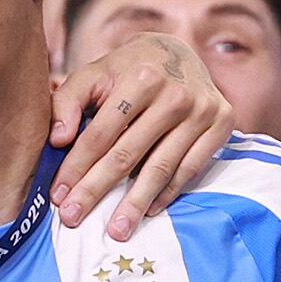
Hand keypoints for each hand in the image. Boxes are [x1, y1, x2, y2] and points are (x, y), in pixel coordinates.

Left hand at [50, 35, 235, 239]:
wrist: (179, 51)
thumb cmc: (129, 70)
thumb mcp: (95, 73)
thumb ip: (68, 101)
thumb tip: (58, 139)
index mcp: (141, 78)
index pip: (102, 132)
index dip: (77, 166)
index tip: (58, 194)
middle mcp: (175, 94)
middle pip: (128, 154)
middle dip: (97, 190)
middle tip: (74, 218)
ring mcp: (202, 110)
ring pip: (161, 167)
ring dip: (135, 202)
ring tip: (116, 230)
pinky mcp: (222, 123)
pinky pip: (190, 169)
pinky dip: (168, 193)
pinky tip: (148, 210)